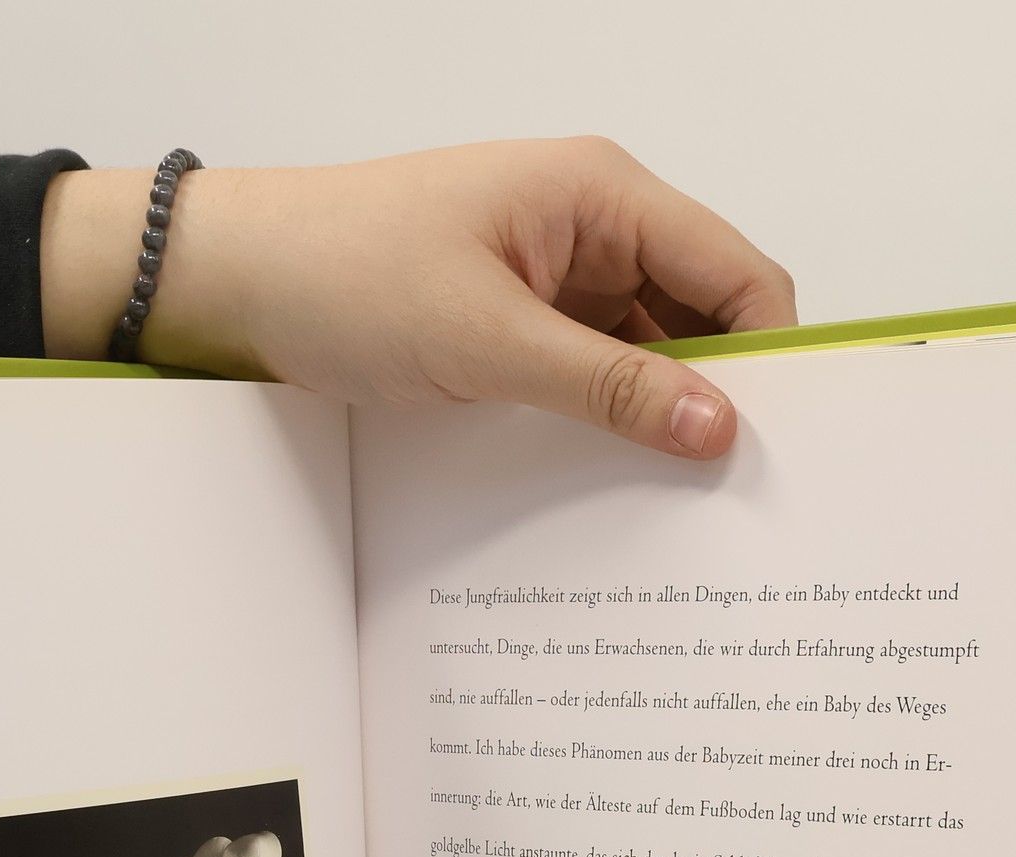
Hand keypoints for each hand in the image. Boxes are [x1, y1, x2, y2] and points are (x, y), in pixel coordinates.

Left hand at [41, 137, 795, 458]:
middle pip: (701, 315)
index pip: (737, 273)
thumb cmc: (342, 274)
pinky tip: (608, 479)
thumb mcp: (486, 342)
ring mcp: (552, 276)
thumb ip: (608, 386)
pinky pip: (590, 371)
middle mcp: (590, 226)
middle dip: (718, 395)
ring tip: (673, 501)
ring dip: (656, 415)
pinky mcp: (515, 321)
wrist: (235, 284)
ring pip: (646, 351)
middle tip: (731, 493)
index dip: (771, 356)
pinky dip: (604, 419)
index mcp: (601, 196)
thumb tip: (716, 426)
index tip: (779, 447)